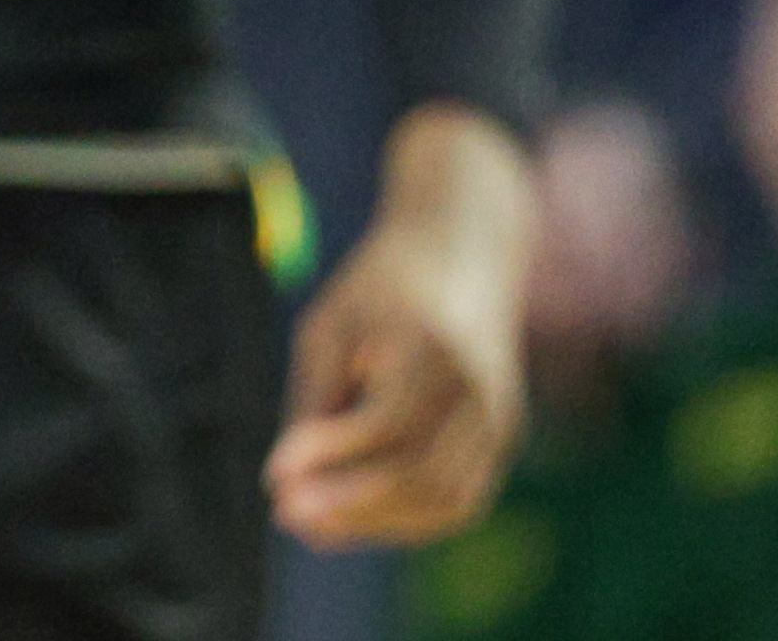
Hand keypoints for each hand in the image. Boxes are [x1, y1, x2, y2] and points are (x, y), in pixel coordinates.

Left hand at [267, 109, 532, 549]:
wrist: (463, 253)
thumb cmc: (382, 289)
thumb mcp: (333, 325)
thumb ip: (313, 401)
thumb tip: (284, 480)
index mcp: (436, 346)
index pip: (388, 422)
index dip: (331, 456)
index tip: (274, 476)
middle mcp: (480, 387)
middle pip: (421, 473)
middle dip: (351, 506)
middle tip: (287, 515)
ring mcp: (500, 417)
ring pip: (443, 499)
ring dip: (375, 523)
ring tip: (312, 524)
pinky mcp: (503, 438)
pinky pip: (458, 499)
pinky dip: (406, 519)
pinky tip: (356, 518)